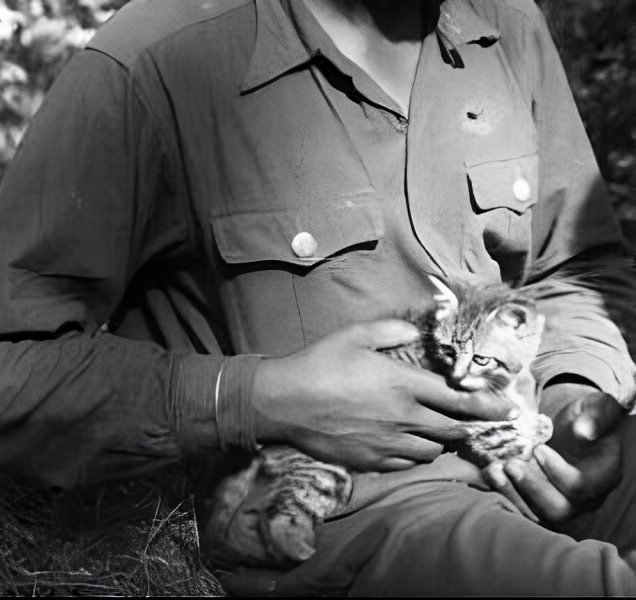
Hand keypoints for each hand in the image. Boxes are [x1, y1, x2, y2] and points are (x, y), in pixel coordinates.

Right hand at [251, 318, 514, 471]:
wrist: (284, 401)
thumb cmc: (321, 362)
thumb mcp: (357, 334)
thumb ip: (393, 330)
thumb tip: (417, 331)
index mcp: (403, 384)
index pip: (458, 400)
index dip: (487, 405)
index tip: (509, 408)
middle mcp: (402, 418)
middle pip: (452, 429)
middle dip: (470, 425)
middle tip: (481, 421)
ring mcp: (387, 444)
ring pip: (431, 450)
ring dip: (442, 440)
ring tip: (440, 429)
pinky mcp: (370, 461)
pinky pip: (405, 464)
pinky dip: (414, 454)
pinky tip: (408, 442)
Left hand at [484, 384, 625, 523]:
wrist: (572, 425)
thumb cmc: (587, 415)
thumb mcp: (598, 407)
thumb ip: (597, 415)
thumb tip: (585, 430)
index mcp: (602, 477)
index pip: (581, 488)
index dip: (558, 472)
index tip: (539, 449)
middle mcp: (583, 499)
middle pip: (558, 510)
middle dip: (532, 488)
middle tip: (511, 464)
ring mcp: (560, 503)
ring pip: (536, 514)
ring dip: (512, 494)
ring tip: (493, 471)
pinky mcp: (538, 502)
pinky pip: (520, 508)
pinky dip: (503, 494)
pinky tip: (488, 475)